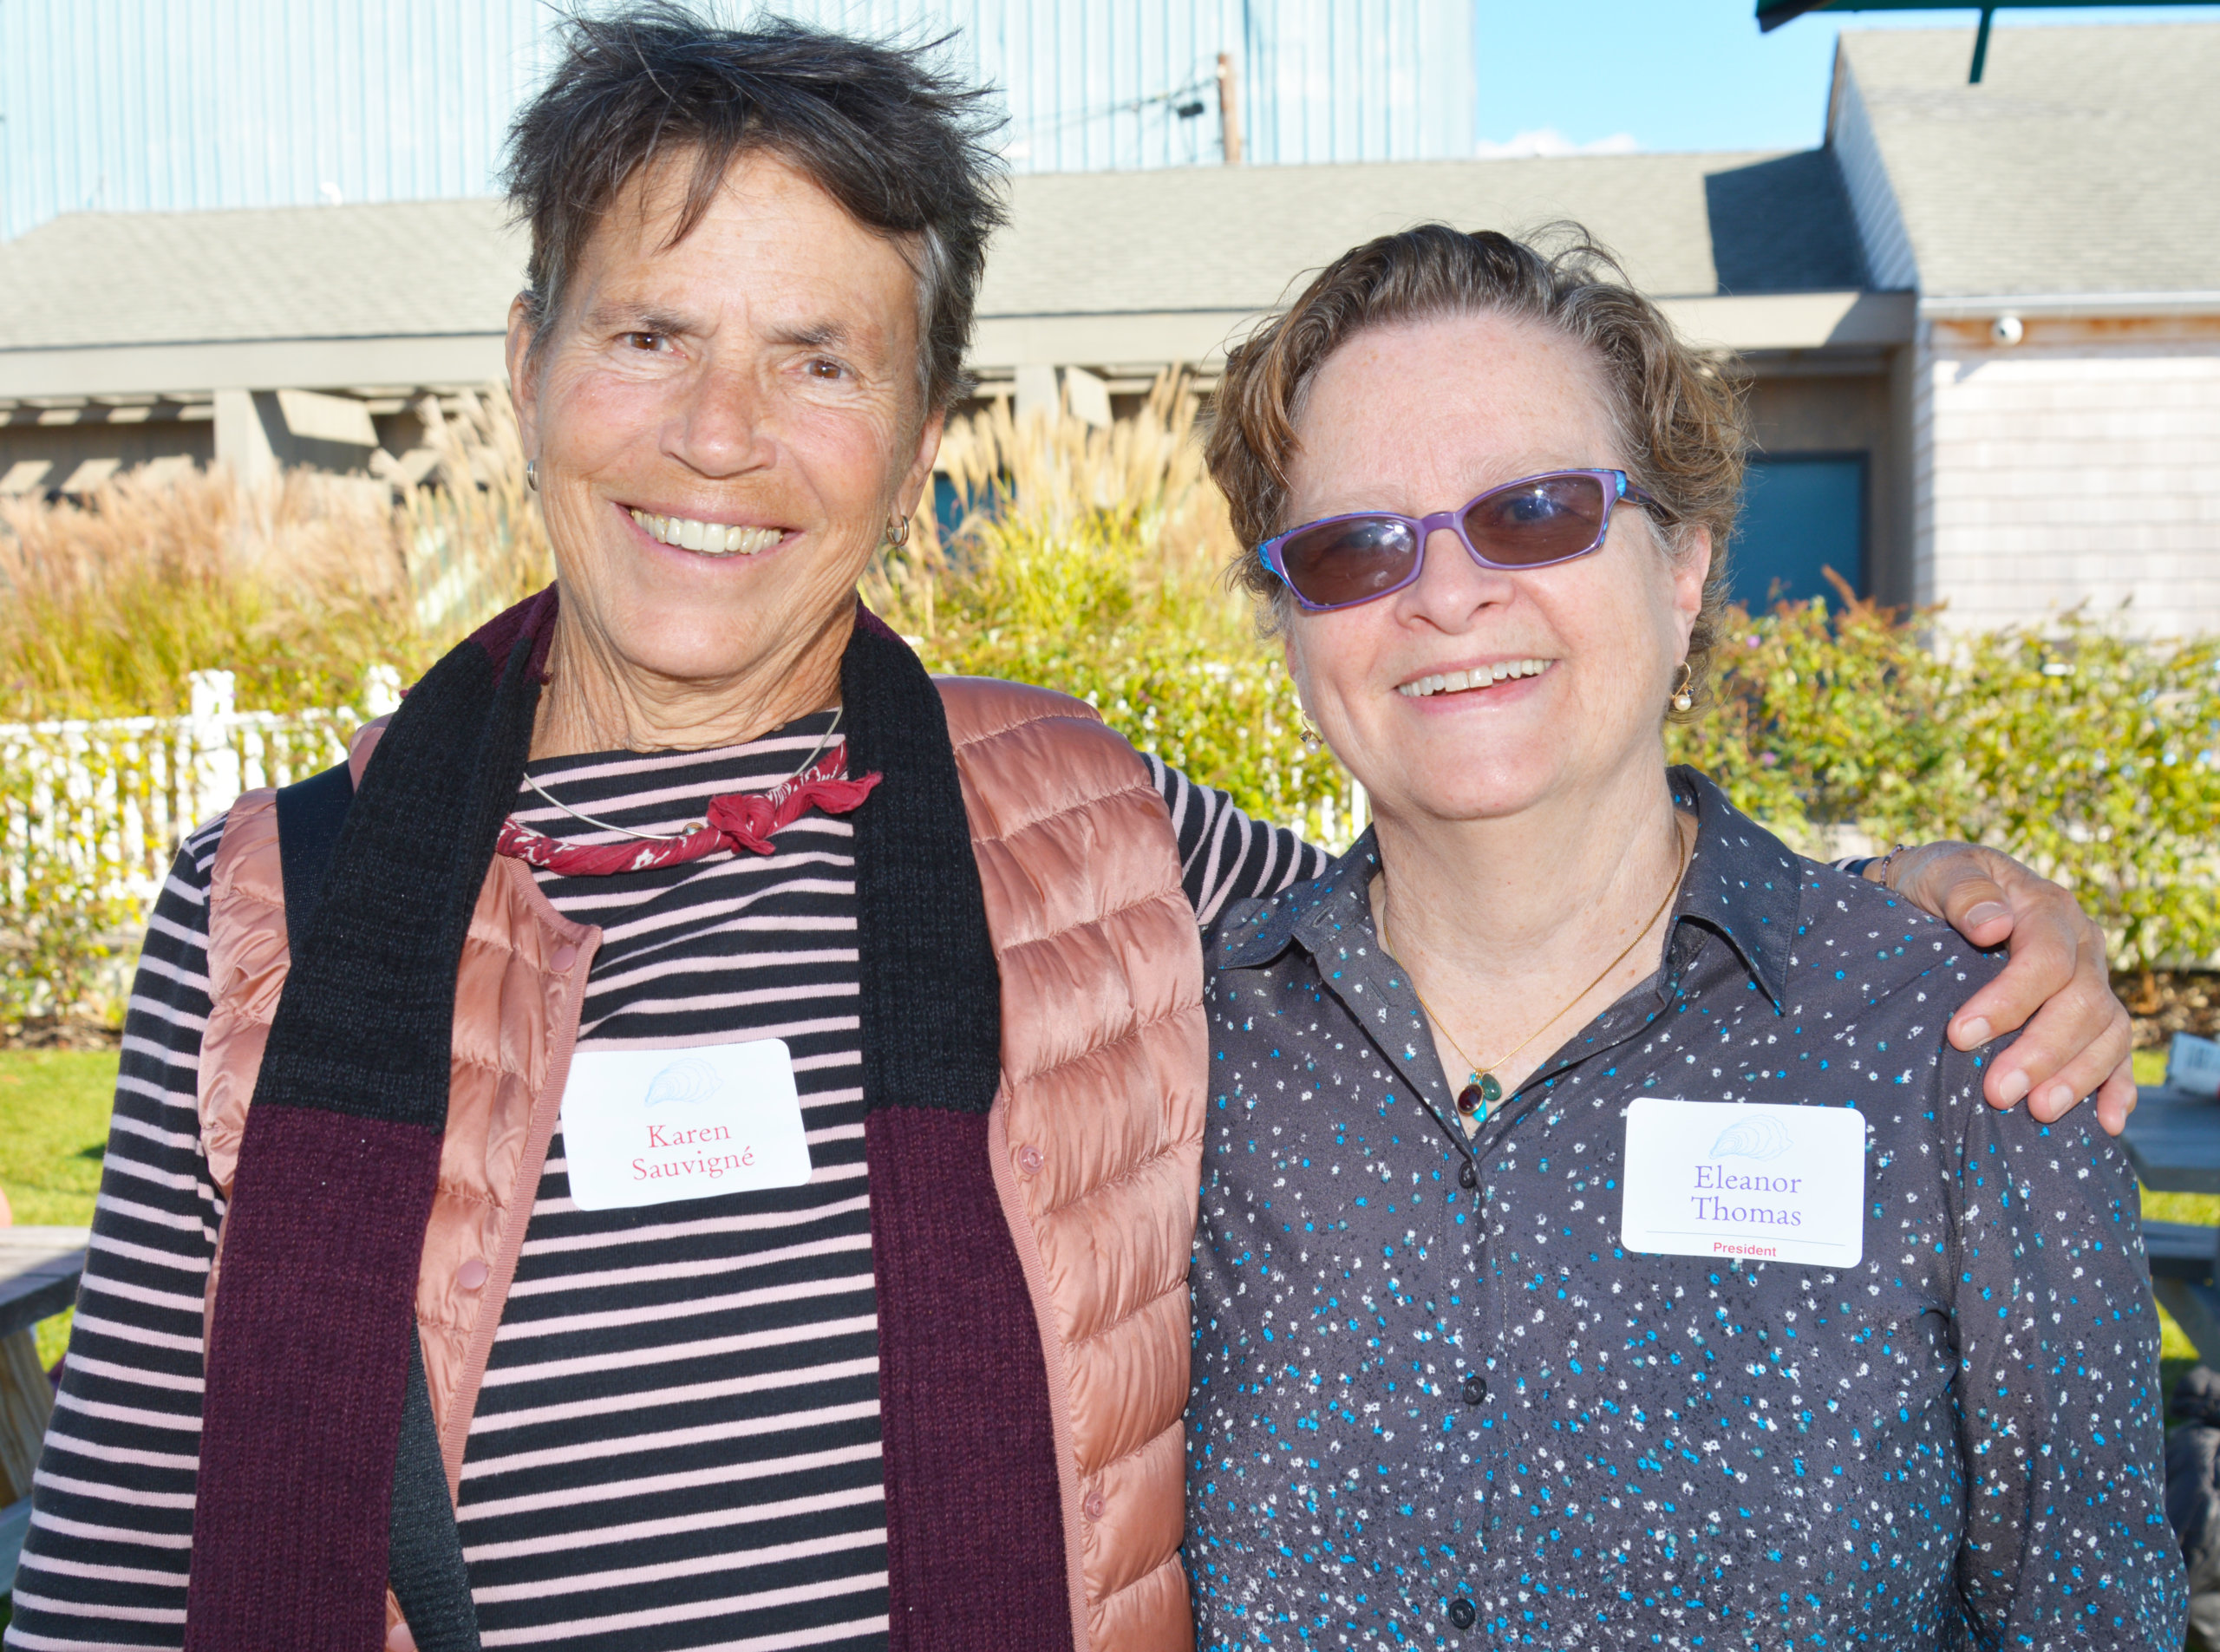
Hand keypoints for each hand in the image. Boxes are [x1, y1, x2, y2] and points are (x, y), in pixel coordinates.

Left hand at [1874, 842, 2135, 1134]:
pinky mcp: (2091, 1014)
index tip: (1960, 1035)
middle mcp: (2082, 946)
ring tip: (2039, 1111)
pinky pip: (2118, 1051)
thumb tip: (1994, 925)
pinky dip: (2117, 1087)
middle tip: (1997, 1092)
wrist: (1937, 892)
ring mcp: (2092, 981)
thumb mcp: (1938, 872)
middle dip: (2041, 1052)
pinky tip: (2107, 1121)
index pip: (2047, 959)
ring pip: (2107, 1032)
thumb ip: (1962, 891)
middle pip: (2082, 1004)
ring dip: (2077, 1076)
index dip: (2009, 1000)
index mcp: (2047, 909)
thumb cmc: (1934, 883)